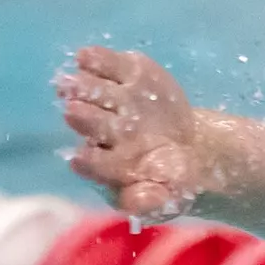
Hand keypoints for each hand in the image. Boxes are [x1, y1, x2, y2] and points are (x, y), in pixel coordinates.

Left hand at [56, 46, 202, 220]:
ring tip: (76, 82)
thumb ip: (152, 202)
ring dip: (83, 86)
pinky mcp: (127, 75)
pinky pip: (107, 65)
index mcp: (110, 165)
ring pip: (92, 91)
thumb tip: (135, 206)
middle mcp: (104, 131)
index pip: (94, 163)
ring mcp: (112, 101)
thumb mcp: (171, 198)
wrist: (192, 150)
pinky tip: (86, 58)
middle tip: (72, 112)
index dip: (89, 161)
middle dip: (82, 117)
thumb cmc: (174, 179)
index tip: (82, 159)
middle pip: (88, 122)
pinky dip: (96, 60)